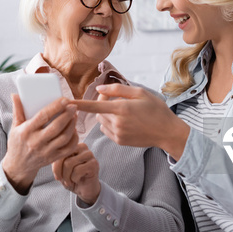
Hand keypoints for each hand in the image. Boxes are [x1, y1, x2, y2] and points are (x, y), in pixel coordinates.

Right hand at [3, 94, 78, 193]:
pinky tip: (74, 130)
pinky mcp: (53, 158)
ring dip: (72, 125)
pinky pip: (68, 148)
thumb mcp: (14, 127)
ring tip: (74, 116)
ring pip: (64, 138)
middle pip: (56, 127)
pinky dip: (74, 139)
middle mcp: (36, 142)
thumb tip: (15, 95)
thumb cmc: (17, 143)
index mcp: (26, 131)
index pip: (43, 117)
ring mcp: (46, 151)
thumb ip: (17, 110)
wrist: (18, 166)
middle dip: (67, 115)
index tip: (64, 99)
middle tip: (73, 106)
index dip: (55, 107)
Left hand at [53, 143, 100, 204]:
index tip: (57, 177)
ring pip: (69, 163)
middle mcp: (82, 147)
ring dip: (67, 177)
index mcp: (73, 146)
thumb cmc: (72, 178)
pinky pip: (78, 170)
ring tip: (70, 182)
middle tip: (63, 181)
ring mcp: (89, 154)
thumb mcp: (60, 169)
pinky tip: (78, 180)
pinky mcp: (94, 164)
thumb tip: (51, 157)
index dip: (55, 166)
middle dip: (60, 172)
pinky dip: (75, 178)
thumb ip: (56, 161)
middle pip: (63, 157)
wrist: (85, 190)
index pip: (59, 152)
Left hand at [71, 84, 189, 159]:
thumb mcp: (140, 93)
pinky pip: (106, 130)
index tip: (65, 103)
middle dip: (102, 105)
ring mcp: (118, 134)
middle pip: (97, 112)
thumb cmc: (156, 109)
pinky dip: (110, 124)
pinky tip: (124, 122)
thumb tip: (99, 90)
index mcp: (122, 109)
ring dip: (106, 115)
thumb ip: (117, 90)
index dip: (78, 104)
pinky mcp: (119, 141)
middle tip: (117, 100)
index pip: (94, 106)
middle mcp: (118, 123)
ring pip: (101, 121)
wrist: (167, 132)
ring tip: (123, 111)